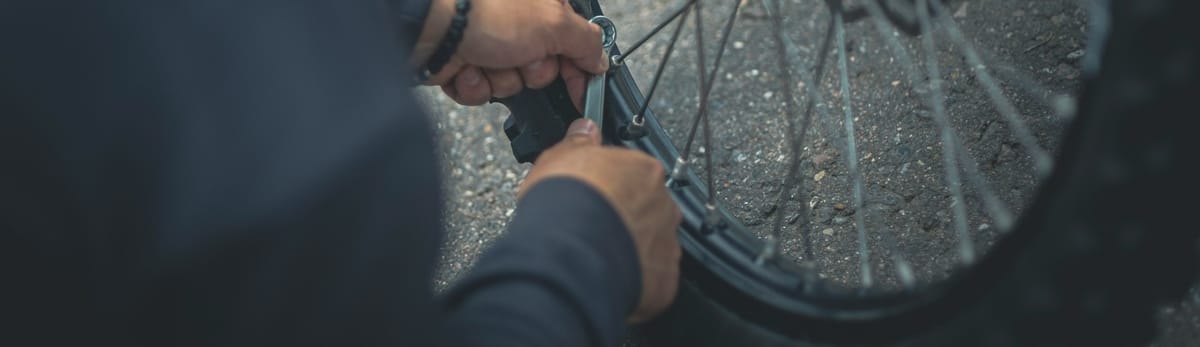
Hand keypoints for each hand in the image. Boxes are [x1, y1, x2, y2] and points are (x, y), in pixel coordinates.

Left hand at [414, 0, 607, 109]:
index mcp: (541, 6)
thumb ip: (585, 42)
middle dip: (530, 71)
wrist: (429, 24)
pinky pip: (481, 92)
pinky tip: (464, 67)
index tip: (583, 90)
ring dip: (499, 79)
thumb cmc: (485, 11)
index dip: (579, 69)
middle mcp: (516, 23)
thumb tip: (601, 59)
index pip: (574, 43)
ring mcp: (488, 43)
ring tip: (484, 59)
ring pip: (511, 84)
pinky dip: (474, 85)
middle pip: (542, 70)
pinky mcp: (463, 63)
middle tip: (519, 56)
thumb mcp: (553, 23)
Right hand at [519, 118, 682, 322]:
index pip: (634, 174)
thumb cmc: (567, 201)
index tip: (594, 194)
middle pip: (648, 209)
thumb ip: (577, 142)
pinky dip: (633, 279)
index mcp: (645, 171)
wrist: (571, 252)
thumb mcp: (560, 157)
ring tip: (597, 255)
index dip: (611, 186)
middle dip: (625, 217)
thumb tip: (584, 129)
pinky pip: (652, 279)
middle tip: (594, 226)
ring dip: (630, 248)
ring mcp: (667, 244)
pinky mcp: (664, 281)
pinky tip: (608, 277)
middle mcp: (664, 206)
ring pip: (652, 245)